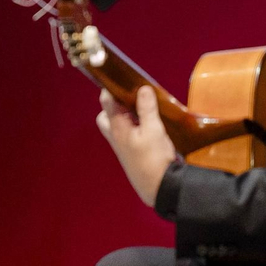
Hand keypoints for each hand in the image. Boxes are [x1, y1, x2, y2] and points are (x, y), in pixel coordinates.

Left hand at [97, 86, 176, 206]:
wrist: (159, 189)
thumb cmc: (155, 159)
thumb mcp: (154, 130)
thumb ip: (147, 108)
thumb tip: (143, 88)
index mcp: (117, 127)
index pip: (107, 101)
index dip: (112, 87)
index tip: (121, 76)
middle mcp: (115, 136)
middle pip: (106, 115)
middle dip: (114, 104)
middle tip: (131, 97)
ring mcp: (121, 147)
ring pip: (116, 126)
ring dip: (125, 116)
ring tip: (142, 109)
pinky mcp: (130, 154)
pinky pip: (125, 135)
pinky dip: (132, 126)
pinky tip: (147, 126)